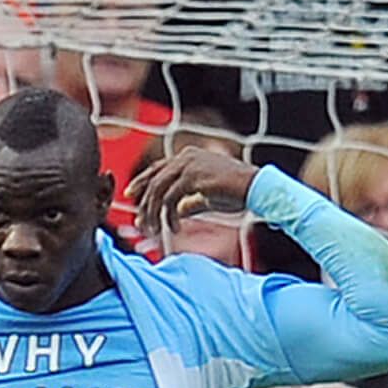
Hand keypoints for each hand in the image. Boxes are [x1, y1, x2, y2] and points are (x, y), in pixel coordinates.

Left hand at [126, 146, 259, 244]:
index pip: (158, 168)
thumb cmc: (237, 193)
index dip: (142, 181)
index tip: (130, 195)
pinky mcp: (192, 178)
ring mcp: (188, 165)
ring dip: (153, 213)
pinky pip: (170, 199)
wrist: (257, 189)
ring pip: (158, 190)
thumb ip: (189, 202)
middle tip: (139, 221)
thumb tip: (175, 212)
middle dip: (144, 202)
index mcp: (189, 157)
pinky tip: (174, 229)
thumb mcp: (208, 197)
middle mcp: (186, 157)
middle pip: (154, 179)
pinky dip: (169, 217)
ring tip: (154, 230)